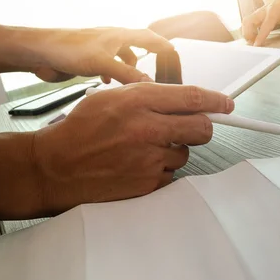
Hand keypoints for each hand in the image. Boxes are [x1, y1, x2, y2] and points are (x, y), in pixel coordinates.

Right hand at [31, 83, 233, 214]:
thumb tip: (183, 100)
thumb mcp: (111, 98)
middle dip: (202, 127)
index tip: (226, 104)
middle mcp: (147, 128)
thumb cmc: (80, 130)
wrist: (53, 168)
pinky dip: (160, 170)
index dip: (216, 100)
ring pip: (185, 153)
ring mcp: (148, 159)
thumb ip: (148, 96)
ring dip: (173, 150)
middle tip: (193, 128)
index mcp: (137, 101)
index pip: (192, 97)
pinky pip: (170, 174)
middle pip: (202, 128)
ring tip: (144, 149)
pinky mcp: (147, 183)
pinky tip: (137, 165)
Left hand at [33, 27, 173, 83]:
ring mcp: (100, 49)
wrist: (38, 52)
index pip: (149, 37)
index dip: (163, 45)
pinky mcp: (90, 59)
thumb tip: (149, 84)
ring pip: (123, 58)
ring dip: (129, 70)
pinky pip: (109, 66)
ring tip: (133, 82)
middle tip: (157, 71)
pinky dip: (114, 74)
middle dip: (147, 59)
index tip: (175, 53)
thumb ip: (127, 75)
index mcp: (118, 35)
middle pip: (137, 47)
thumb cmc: (67, 49)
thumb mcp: (103, 63)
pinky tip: (109, 83)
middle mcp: (111, 40)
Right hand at [242, 0, 279, 46]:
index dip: (260, 35)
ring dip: (246, 34)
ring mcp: (255, 14)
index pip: (265, 25)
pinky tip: (252, 38)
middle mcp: (261, 13)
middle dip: (248, 34)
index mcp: (273, 13)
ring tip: (253, 42)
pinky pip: (245, 25)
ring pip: (245, 23)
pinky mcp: (252, 17)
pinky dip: (246, 32)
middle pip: (249, 22)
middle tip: (253, 44)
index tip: (256, 45)